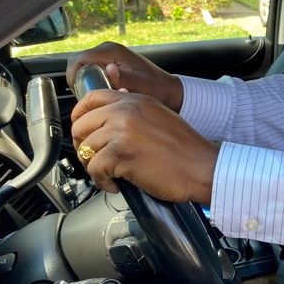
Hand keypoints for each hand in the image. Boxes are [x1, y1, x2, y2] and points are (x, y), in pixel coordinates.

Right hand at [67, 41, 183, 111]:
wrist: (167, 88)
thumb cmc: (156, 88)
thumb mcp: (141, 87)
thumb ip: (125, 79)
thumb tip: (110, 69)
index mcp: (112, 51)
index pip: (78, 59)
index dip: (72, 75)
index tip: (78, 92)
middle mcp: (108, 49)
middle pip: (77, 61)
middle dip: (75, 78)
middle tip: (84, 96)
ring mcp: (108, 54)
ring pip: (81, 65)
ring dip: (81, 79)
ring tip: (91, 95)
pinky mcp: (109, 60)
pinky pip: (89, 67)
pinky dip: (87, 78)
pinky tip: (97, 91)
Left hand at [71, 89, 219, 202]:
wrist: (203, 168)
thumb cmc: (187, 151)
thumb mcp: (159, 118)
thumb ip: (135, 114)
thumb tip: (108, 120)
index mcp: (135, 101)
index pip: (92, 98)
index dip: (80, 116)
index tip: (83, 132)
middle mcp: (126, 112)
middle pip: (81, 125)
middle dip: (83, 146)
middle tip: (95, 160)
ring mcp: (122, 132)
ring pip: (86, 149)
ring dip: (94, 167)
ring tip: (110, 176)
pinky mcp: (121, 154)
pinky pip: (94, 169)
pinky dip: (102, 182)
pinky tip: (117, 185)